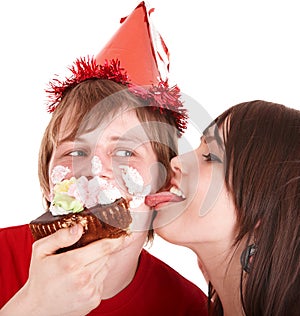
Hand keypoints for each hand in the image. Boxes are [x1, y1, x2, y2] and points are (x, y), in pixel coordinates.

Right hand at [0, 224, 122, 315]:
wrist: (37, 310)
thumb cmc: (39, 277)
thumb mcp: (40, 251)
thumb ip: (60, 236)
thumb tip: (79, 227)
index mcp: (71, 263)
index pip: (104, 247)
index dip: (116, 239)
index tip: (125, 233)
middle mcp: (83, 278)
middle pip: (106, 255)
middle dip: (102, 249)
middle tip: (89, 249)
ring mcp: (90, 291)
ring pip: (105, 267)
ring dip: (99, 262)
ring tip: (81, 266)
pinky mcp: (94, 300)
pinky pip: (102, 280)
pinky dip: (97, 275)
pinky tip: (82, 278)